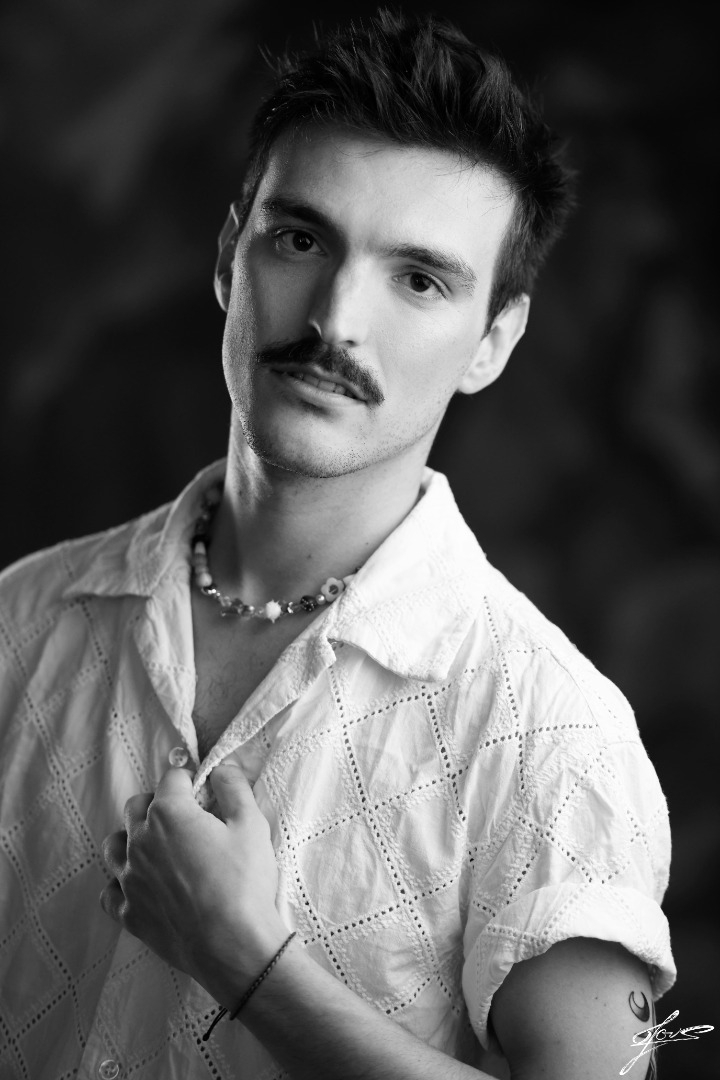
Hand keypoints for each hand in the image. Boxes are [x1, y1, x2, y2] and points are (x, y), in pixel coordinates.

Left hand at [100, 763, 289, 1005]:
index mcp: (169, 813)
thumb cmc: (244, 884)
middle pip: (136, 806)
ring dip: (131, 839)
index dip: (190, 780)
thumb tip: (223, 769)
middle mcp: (140, 841)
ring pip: (114, 845)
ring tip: (157, 849)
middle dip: (157, 804)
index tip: (202, 790)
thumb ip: (234, 788)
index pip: (172, 779)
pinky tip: (142, 887)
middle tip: (184, 818)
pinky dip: (122, 884)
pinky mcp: (128, 912)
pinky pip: (111, 891)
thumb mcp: (252, 825)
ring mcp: (129, 878)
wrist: (233, 946)